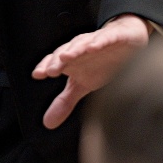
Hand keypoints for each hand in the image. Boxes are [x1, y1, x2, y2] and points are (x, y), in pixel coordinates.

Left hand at [31, 14, 150, 128]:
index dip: (45, 66)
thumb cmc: (100, 63)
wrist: (125, 42)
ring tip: (66, 57)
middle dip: (57, 61)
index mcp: (70, 59)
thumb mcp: (82, 85)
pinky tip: (93, 47)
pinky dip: (99, 42)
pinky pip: (105, 39)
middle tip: (50, 71)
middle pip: (65, 52)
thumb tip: (47, 124)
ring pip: (82, 44)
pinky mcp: (113, 37)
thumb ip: (65, 102)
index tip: (37, 75)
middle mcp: (79, 48)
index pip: (54, 61)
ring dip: (74, 49)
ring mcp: (95, 41)